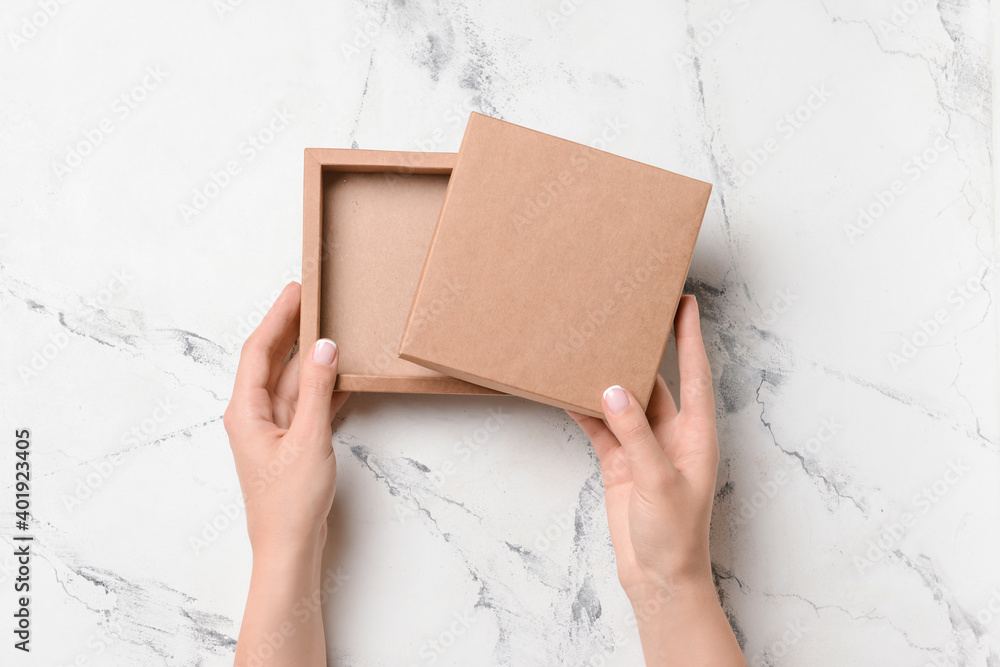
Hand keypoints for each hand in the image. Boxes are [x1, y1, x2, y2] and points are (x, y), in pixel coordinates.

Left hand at [225, 282, 349, 665]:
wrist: (290, 547)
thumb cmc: (290, 502)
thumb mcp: (308, 439)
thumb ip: (317, 391)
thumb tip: (324, 347)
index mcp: (246, 411)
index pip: (259, 351)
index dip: (277, 317)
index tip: (296, 291)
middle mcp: (254, 415)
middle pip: (271, 360)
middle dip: (290, 328)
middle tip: (311, 298)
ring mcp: (273, 429)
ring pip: (291, 381)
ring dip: (309, 355)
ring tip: (329, 327)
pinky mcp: (291, 443)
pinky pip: (306, 403)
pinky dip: (322, 386)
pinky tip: (341, 375)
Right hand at [569, 295, 743, 665]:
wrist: (658, 579)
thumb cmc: (676, 535)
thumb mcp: (659, 480)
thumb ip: (636, 434)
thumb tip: (614, 391)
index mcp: (696, 434)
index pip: (694, 374)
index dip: (689, 337)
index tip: (684, 302)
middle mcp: (672, 436)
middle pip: (656, 383)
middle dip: (643, 350)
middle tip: (629, 314)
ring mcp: (644, 449)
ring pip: (624, 404)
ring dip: (608, 380)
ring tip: (591, 347)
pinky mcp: (621, 465)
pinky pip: (602, 430)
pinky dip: (586, 413)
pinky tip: (569, 394)